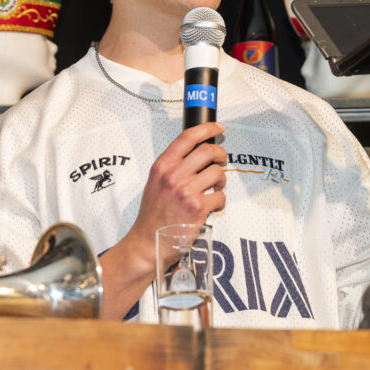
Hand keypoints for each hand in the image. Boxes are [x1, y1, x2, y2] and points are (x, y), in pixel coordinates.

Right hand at [98, 121, 225, 318]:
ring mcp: (186, 191)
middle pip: (208, 151)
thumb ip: (173, 166)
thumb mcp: (155, 182)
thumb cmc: (153, 214)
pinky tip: (211, 206)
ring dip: (221, 180)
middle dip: (221, 154)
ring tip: (214, 188)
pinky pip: (220, 196)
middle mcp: (174, 175)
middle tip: (221, 160)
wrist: (148, 241)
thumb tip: (197, 153)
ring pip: (218, 173)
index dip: (207, 128)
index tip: (217, 127)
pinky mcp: (198, 208)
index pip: (187, 137)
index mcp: (162, 166)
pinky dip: (219, 201)